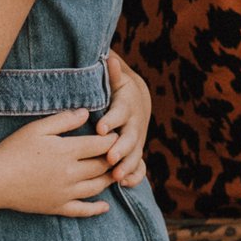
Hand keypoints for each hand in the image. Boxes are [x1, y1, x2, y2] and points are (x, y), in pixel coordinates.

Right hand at [0, 111, 114, 218]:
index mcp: (67, 151)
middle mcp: (71, 173)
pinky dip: (95, 209)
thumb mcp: (38, 128)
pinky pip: (81, 210)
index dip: (112, 140)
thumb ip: (64, 120)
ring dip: (109, 180)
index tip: (117, 135)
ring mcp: (65, 192)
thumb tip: (87, 113)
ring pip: (96, 187)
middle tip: (120, 154)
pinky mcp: (57, 207)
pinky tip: (105, 206)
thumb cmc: (14, 149)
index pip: (99, 145)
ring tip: (115, 173)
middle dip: (113, 159)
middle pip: (101, 166)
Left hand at [100, 52, 151, 186]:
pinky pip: (139, 167)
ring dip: (127, 166)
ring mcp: (137, 141)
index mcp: (126, 107)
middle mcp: (134, 126)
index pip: (119, 113)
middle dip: (120, 149)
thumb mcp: (116, 80)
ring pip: (134, 155)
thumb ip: (111, 73)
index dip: (111, 121)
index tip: (101, 128)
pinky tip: (125, 184)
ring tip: (116, 177)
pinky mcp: (137, 153)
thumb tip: (108, 56)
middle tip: (110, 158)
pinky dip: (135, 176)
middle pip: (129, 138)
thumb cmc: (118, 91)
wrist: (137, 102)